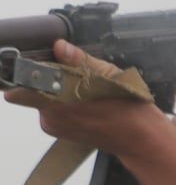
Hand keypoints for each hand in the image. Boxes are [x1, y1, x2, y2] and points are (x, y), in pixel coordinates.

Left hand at [2, 41, 169, 158]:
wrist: (141, 138)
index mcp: (57, 102)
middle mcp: (50, 117)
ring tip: (87, 89)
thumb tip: (60, 47)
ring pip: (47, 98)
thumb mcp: (109, 75)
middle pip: (38, 88)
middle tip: (79, 75)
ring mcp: (55, 127)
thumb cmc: (129, 108)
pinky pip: (55, 110)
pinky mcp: (61, 132)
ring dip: (61, 90)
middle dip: (53, 79)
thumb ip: (80, 60)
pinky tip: (88, 101)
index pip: (26, 85)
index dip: (35, 71)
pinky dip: (67, 102)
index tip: (49, 64)